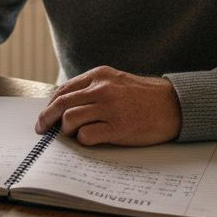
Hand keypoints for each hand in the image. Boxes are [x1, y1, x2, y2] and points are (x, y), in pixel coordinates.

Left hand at [34, 66, 181, 146]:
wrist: (175, 106)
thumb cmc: (146, 96)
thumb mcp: (118, 81)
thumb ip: (94, 87)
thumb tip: (67, 103)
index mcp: (100, 75)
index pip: (64, 90)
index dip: (50, 104)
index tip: (45, 114)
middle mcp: (102, 90)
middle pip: (61, 104)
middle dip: (46, 118)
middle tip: (41, 128)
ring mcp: (109, 109)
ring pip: (69, 120)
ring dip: (66, 130)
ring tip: (73, 134)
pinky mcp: (118, 128)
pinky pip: (86, 136)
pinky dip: (82, 140)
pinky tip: (89, 139)